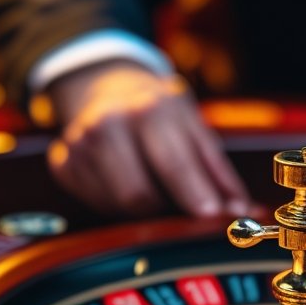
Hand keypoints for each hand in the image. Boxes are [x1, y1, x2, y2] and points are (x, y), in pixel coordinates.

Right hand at [46, 60, 250, 216]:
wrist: (107, 85)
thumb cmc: (160, 114)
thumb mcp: (195, 129)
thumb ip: (218, 173)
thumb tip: (243, 211)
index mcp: (148, 110)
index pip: (173, 164)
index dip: (193, 196)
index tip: (212, 218)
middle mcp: (107, 123)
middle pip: (138, 195)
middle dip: (164, 212)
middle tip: (181, 210)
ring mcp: (79, 144)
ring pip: (115, 205)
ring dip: (141, 211)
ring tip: (152, 189)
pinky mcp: (62, 163)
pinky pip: (94, 204)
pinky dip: (115, 205)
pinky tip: (123, 184)